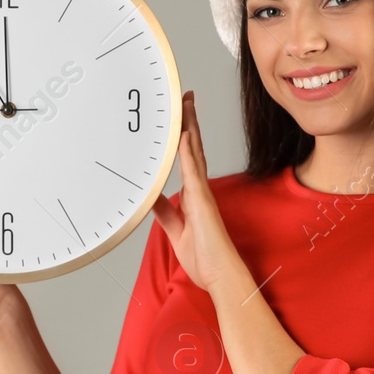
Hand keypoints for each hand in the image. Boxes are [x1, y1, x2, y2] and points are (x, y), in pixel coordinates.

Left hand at [151, 90, 248, 295]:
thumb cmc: (205, 258)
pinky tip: (183, 136)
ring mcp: (202, 193)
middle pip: (193, 148)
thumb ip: (166, 213)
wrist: (220, 274)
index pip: (188, 158)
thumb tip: (153, 199)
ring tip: (185, 105)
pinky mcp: (202, 202)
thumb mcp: (176, 231)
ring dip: (189, 128)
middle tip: (186, 98)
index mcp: (194, 196)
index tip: (182, 117)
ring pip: (194, 153)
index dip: (185, 136)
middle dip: (189, 122)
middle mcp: (199, 190)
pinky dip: (187, 153)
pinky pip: (192, 172)